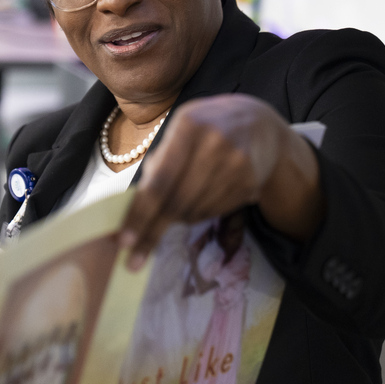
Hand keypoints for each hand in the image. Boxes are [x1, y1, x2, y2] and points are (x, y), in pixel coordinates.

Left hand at [120, 94, 322, 269]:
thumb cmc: (208, 127)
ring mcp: (237, 165)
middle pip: (176, 202)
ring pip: (194, 212)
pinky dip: (199, 214)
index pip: (159, 181)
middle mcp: (215, 144)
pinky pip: (213, 213)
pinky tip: (201, 197)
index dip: (140, 214)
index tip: (124, 241)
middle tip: (134, 260)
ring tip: (177, 207)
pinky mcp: (250, 182)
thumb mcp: (181, 128)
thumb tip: (137, 205)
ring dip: (178, 218)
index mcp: (189, 125)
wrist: (261, 123)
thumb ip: (160, 161)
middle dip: (151, 232)